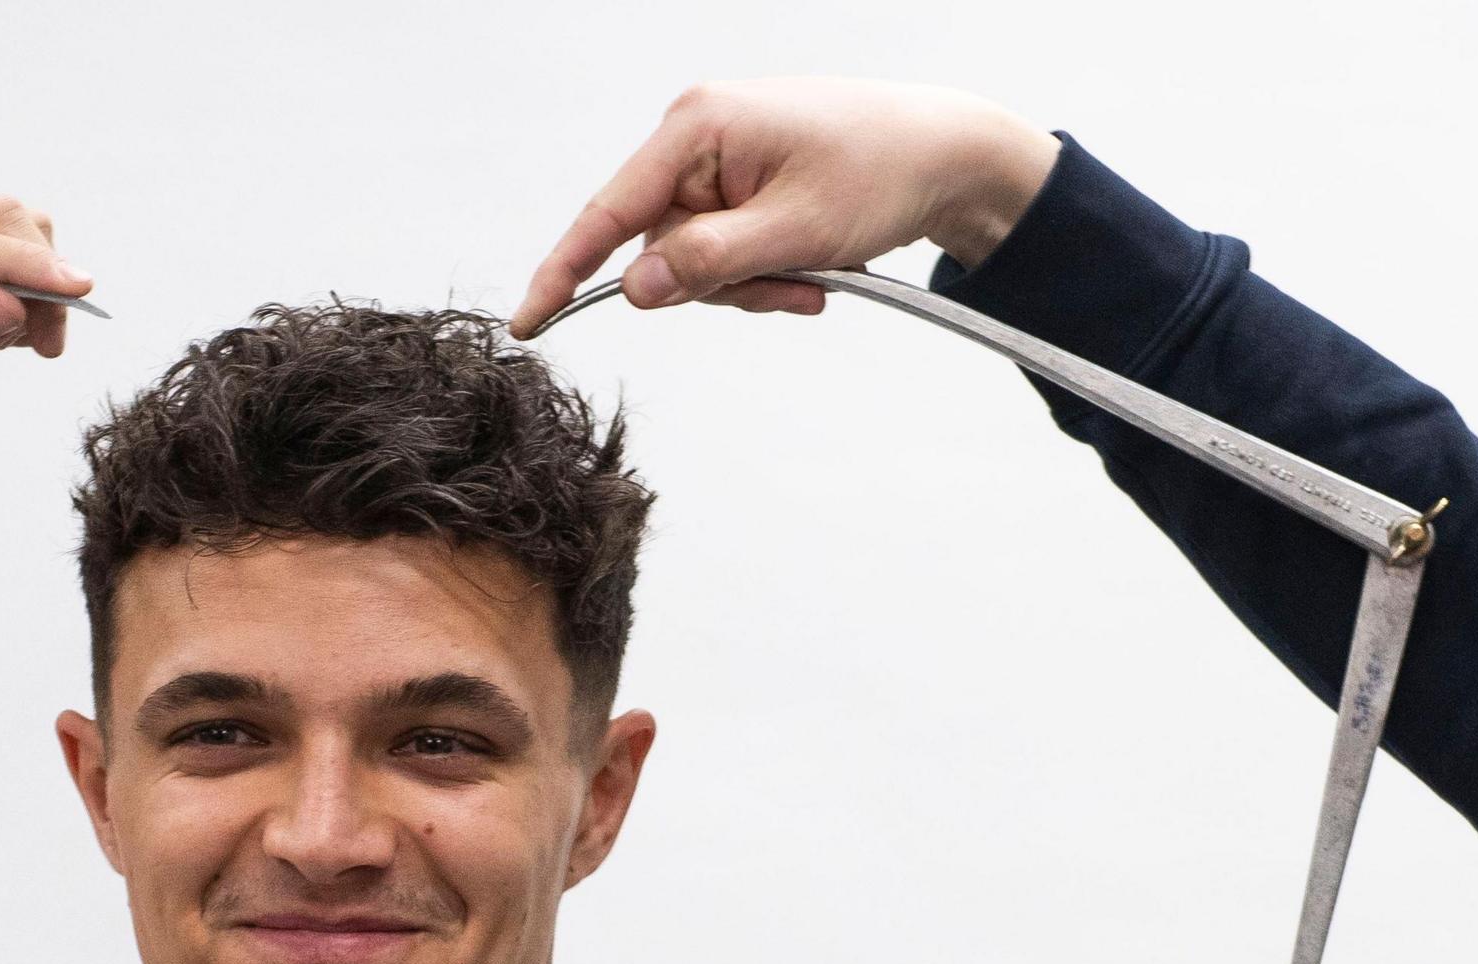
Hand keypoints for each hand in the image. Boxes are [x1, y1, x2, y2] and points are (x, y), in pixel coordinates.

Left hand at [0, 195, 88, 468]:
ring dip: (40, 281)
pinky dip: (34, 285)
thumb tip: (9, 303)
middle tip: (52, 345)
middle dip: (38, 273)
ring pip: (12, 224)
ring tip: (35, 344)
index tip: (78, 288)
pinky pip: (14, 244)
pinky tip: (20, 332)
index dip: (21, 263)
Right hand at [512, 79, 1063, 333]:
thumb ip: (712, 262)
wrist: (950, 154)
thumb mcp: (798, 229)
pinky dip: (766, 273)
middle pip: (660, 249)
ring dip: (754, 286)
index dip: (565, 272)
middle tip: (797, 289)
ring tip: (819, 274)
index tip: (528, 323)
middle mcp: (696, 136)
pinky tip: (816, 264)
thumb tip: (635, 291)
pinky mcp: (739, 183)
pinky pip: (724, 252)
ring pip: (695, 262)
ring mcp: (718, 160)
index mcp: (698, 126)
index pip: (609, 211)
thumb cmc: (884, 171)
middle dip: (724, 286)